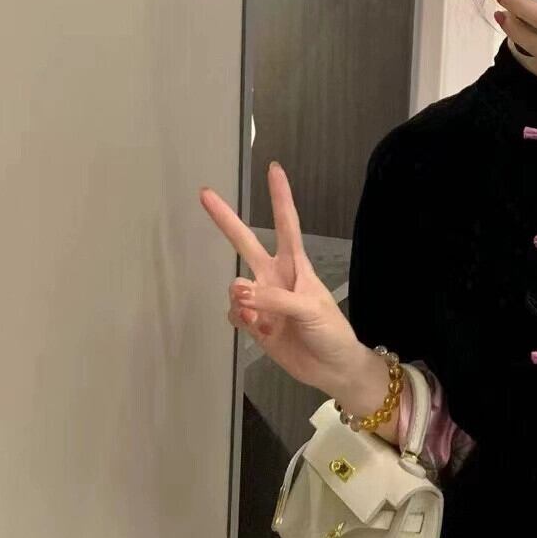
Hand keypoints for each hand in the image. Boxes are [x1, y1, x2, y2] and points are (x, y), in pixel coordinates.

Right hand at [199, 161, 361, 393]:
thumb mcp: (310, 309)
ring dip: (240, 297)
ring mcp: (262, 299)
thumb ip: (274, 298)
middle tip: (204, 194)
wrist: (331, 368)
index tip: (274, 169)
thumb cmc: (331, 332)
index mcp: (296, 266)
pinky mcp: (253, 322)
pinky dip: (240, 319)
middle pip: (246, 243)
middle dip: (226, 219)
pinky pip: (234, 312)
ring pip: (235, 285)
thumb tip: (238, 290)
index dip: (280, 197)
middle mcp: (275, 276)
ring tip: (256, 316)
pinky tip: (257, 329)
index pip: (287, 224)